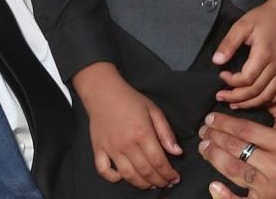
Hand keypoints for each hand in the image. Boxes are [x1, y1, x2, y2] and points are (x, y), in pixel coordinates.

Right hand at [72, 62, 182, 188]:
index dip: (168, 174)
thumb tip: (177, 152)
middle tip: (166, 183)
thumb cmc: (130, 100)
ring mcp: (111, 148)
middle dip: (159, 181)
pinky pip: (104, 171)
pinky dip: (113, 178)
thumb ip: (166, 132)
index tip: (175, 178)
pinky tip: (123, 176)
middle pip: (145, 171)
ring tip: (151, 184)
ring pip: (128, 175)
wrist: (103, 92)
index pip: (158, 161)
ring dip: (142, 184)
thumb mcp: (154, 110)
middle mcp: (127, 144)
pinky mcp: (98, 149)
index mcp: (142, 133)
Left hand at [198, 102, 275, 198]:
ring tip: (204, 148)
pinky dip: (223, 196)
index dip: (223, 123)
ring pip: (233, 170)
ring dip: (214, 157)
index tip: (210, 118)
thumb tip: (258, 93)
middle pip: (236, 148)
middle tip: (203, 132)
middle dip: (215, 138)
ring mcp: (269, 186)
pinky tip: (213, 186)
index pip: (245, 129)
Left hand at [213, 0, 275, 108]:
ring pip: (268, 96)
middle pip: (256, 91)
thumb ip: (229, 43)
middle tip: (220, 96)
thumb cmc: (264, 17)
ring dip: (250, 104)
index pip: (246, 78)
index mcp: (264, 53)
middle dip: (236, 97)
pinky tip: (254, 101)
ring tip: (234, 103)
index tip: (221, 75)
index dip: (231, 81)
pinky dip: (267, 101)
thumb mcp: (243, 24)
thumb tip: (216, 61)